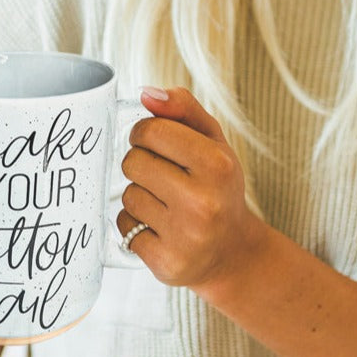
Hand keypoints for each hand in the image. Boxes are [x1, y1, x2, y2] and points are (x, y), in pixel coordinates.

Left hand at [117, 87, 258, 288]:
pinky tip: (160, 227)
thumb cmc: (217, 186)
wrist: (232, 251)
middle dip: (141, 164)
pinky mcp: (166, 263)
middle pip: (133, 163)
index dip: (144, 133)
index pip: (150, 131)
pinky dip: (135, 224)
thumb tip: (146, 93)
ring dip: (139, 195)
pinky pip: (124, 227)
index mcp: (217, 164)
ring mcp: (185, 236)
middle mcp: (203, 202)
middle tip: (163, 176)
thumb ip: (182, 109)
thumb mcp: (213, 142)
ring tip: (166, 203)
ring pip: (127, 196)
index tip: (153, 142)